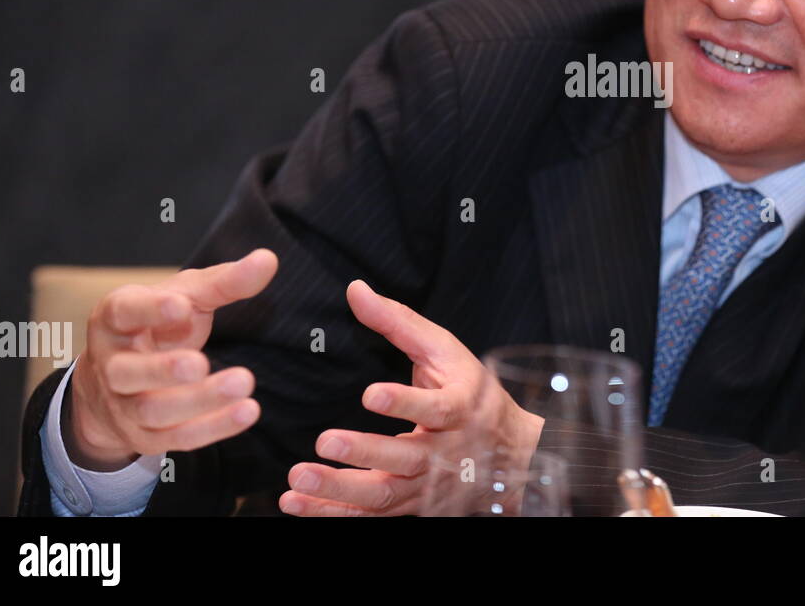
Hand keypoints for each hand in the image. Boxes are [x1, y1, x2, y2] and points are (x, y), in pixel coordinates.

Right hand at [65, 248, 277, 469]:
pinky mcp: (144, 435)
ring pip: (152, 410)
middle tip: (201, 363)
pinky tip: (246, 412)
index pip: (123, 311)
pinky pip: (176, 438)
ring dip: (198, 402)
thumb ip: (224, 282)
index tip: (181, 305)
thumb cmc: (159, 325)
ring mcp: (124, 404)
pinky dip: (212, 428)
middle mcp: (111, 364)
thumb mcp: (185, 296)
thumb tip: (268, 259)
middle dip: (163, 370)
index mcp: (114, 318)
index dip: (149, 310)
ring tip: (242, 384)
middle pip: (128, 372)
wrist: (118, 380)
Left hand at [279, 280, 544, 515]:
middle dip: (365, 453)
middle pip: (406, 458)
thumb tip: (355, 290)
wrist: (508, 450)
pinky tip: (296, 504)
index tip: (370, 394)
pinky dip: (332, 513)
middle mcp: (446, 452)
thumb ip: (397, 322)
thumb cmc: (469, 389)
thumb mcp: (443, 350)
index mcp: (460, 408)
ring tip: (297, 479)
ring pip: (384, 494)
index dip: (405, 403)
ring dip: (339, 491)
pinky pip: (369, 515)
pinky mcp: (409, 505)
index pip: (436, 409)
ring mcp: (427, 485)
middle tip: (325, 441)